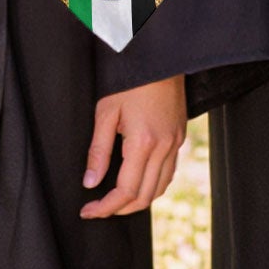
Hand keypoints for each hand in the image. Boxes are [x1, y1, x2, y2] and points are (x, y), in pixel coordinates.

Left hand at [80, 73, 186, 218]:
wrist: (160, 57)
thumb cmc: (131, 80)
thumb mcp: (106, 112)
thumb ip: (98, 151)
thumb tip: (90, 182)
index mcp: (143, 142)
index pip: (125, 191)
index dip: (105, 207)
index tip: (88, 211)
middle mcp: (164, 146)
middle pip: (144, 196)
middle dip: (120, 209)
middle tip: (98, 208)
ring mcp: (175, 142)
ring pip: (160, 188)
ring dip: (138, 200)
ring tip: (116, 200)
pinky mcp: (180, 136)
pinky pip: (169, 172)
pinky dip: (153, 185)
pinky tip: (138, 181)